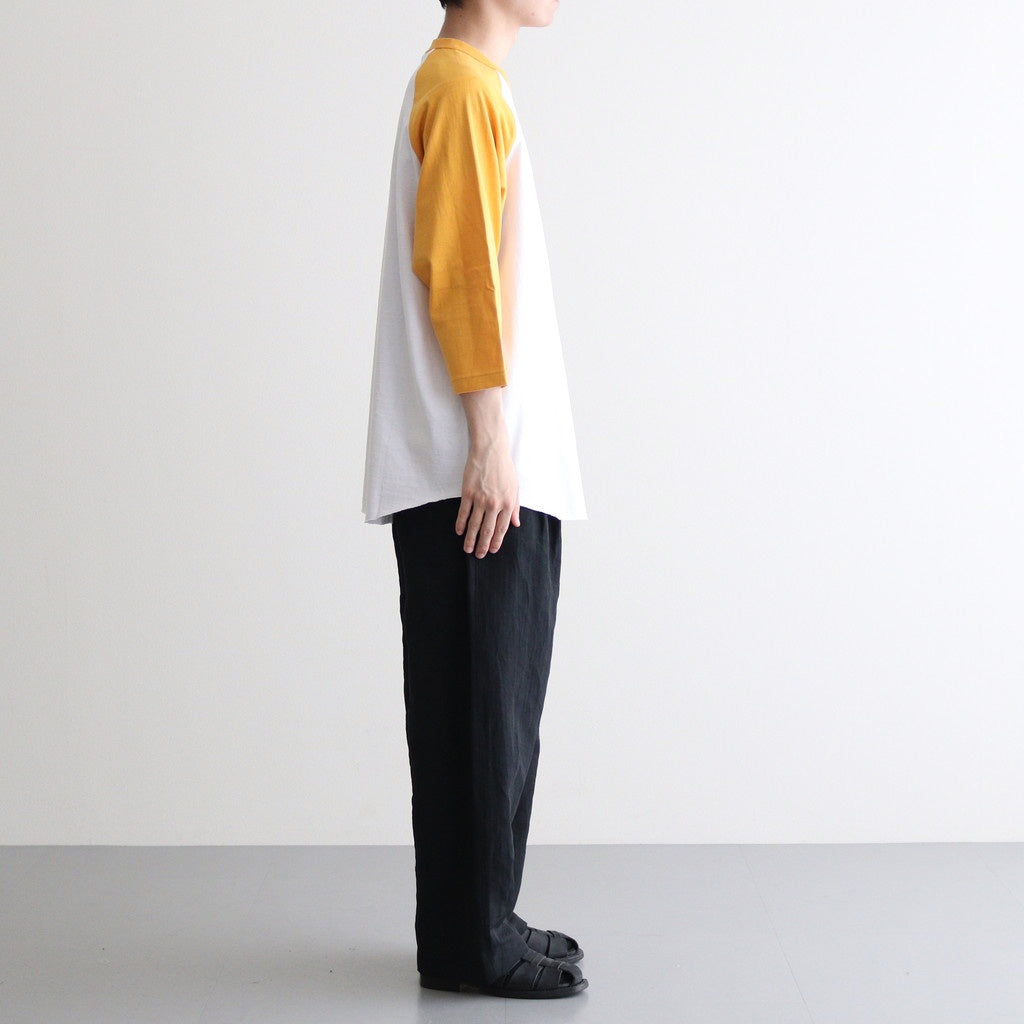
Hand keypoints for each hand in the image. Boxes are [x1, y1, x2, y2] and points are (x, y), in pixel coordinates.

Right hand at [456, 440, 520, 557]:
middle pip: (487, 529)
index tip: (492, 550)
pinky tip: (459, 532)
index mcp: (508, 503)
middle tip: (479, 555)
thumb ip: (515, 507)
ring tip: (467, 549)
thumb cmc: (504, 468)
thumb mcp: (515, 488)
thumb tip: (515, 523)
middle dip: (483, 544)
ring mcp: (480, 499)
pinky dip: (461, 523)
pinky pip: (463, 512)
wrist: (490, 451)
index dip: (496, 541)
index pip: (502, 528)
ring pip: (474, 524)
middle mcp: (494, 504)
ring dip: (470, 539)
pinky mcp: (468, 493)